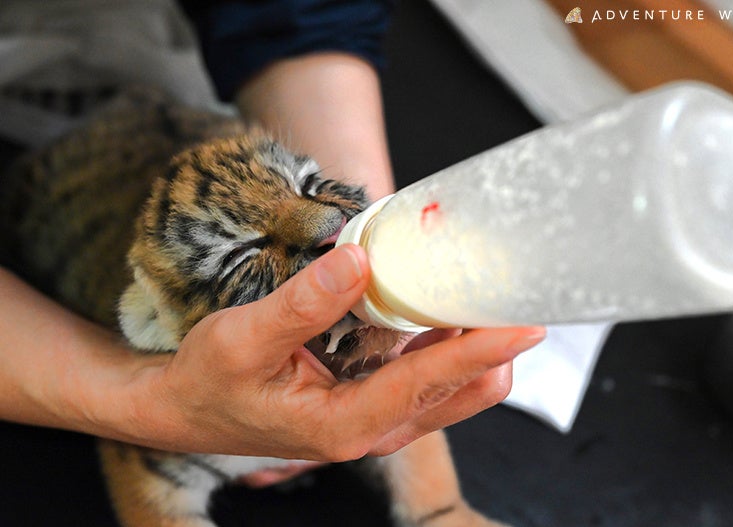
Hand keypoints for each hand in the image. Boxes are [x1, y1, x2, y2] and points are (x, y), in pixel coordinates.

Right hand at [131, 244, 544, 459]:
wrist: (189, 409)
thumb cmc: (210, 381)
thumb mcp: (242, 338)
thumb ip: (301, 304)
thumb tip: (358, 262)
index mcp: (344, 423)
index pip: (425, 384)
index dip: (477, 353)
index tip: (524, 327)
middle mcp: (371, 428)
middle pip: (454, 390)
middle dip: (492, 349)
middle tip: (522, 298)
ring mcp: (376, 417)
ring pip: (448, 387)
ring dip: (474, 346)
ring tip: (495, 295)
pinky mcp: (373, 401)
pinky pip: (426, 375)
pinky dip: (446, 344)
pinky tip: (450, 307)